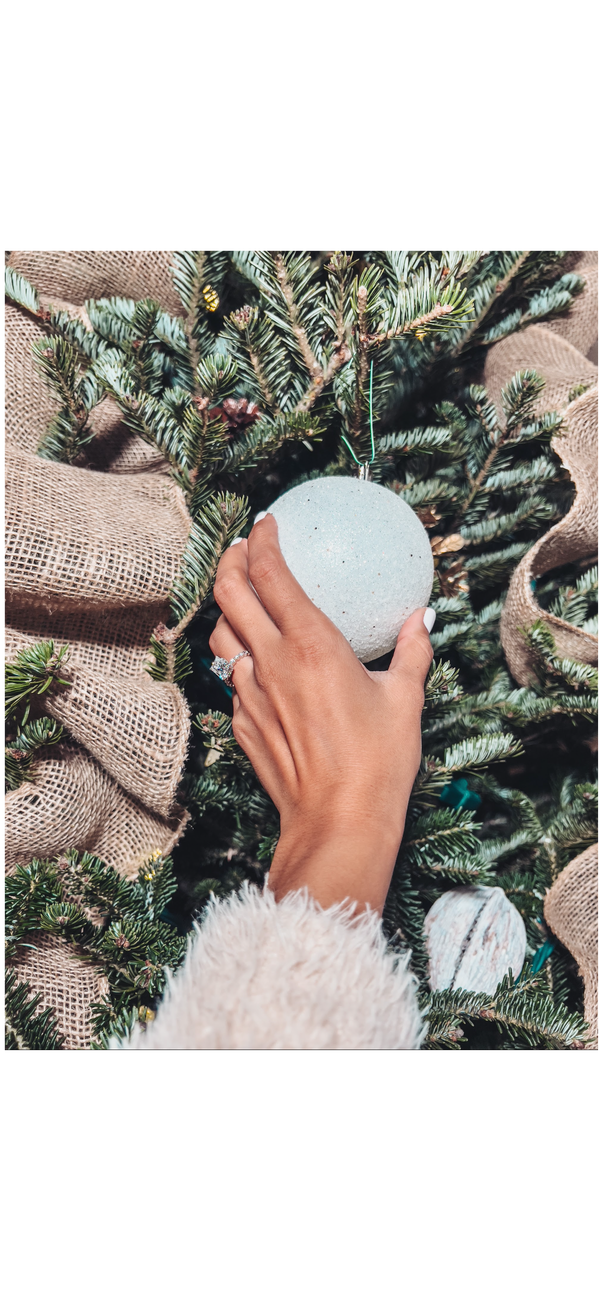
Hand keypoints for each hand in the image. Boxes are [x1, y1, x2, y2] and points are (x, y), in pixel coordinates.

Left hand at [210, 513, 433, 912]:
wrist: (338, 823)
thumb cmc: (378, 764)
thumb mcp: (405, 701)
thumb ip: (412, 652)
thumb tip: (422, 619)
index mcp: (312, 645)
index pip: (271, 573)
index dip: (262, 540)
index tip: (267, 522)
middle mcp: (272, 661)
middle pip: (229, 592)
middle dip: (230, 558)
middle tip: (243, 547)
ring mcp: (250, 693)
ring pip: (221, 633)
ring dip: (226, 606)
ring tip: (242, 596)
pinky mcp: (243, 722)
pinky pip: (230, 676)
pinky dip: (236, 654)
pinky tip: (253, 658)